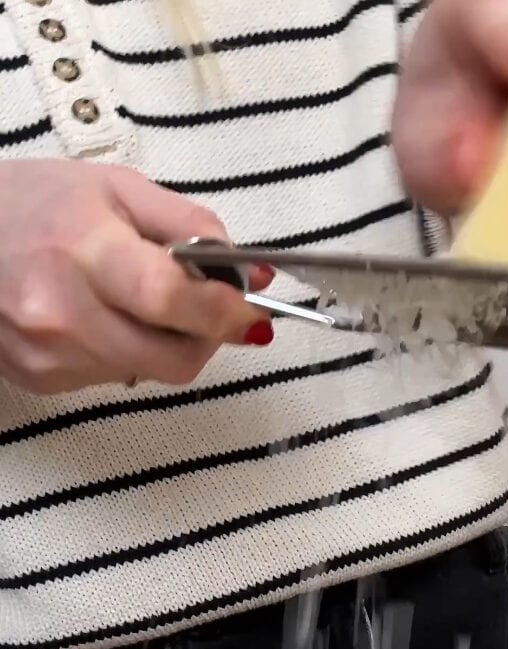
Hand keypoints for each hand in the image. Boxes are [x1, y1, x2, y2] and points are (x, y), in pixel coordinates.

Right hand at [0, 160, 271, 395]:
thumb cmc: (33, 203)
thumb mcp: (116, 188)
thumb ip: (191, 226)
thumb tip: (251, 273)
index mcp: (84, 249)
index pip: (171, 298)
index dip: (223, 311)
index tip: (250, 309)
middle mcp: (63, 311)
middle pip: (172, 358)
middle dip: (205, 338)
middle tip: (209, 309)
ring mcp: (50, 353)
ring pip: (148, 372)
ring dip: (163, 343)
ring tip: (136, 299)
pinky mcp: (42, 379)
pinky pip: (113, 378)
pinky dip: (126, 351)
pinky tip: (99, 316)